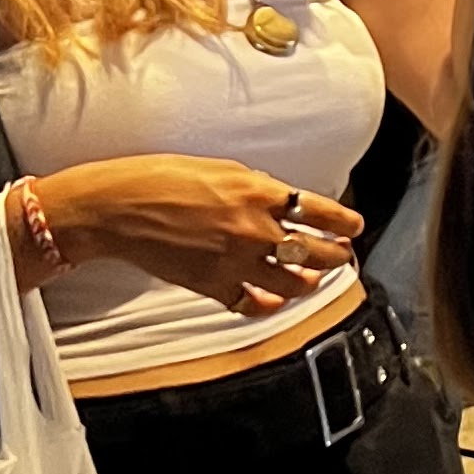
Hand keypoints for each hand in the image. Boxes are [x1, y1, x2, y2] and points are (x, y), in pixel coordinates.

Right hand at [52, 157, 362, 318]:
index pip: (320, 212)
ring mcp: (235, 262)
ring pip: (292, 284)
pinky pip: (252, 303)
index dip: (345, 221)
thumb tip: (278, 199)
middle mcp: (255, 230)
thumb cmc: (161, 178)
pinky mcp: (213, 285)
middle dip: (336, 255)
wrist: (119, 207)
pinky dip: (267, 304)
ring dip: (308, 282)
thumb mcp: (220, 169)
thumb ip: (255, 188)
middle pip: (316, 252)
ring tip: (313, 278)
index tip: (354, 226)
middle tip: (342, 254)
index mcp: (259, 194)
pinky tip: (273, 299)